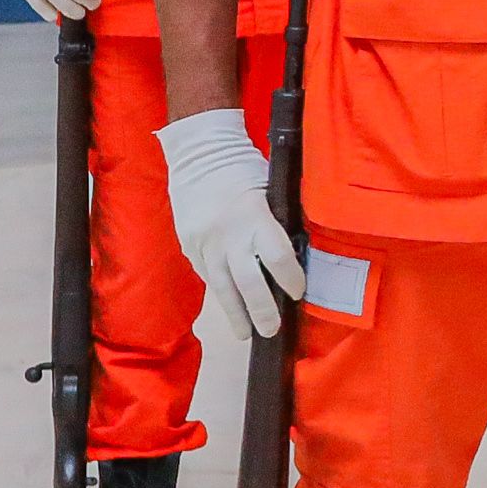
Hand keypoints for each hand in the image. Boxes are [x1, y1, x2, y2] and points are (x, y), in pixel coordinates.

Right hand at [158, 109, 302, 336]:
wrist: (198, 153)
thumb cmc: (243, 169)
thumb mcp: (270, 190)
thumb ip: (276, 223)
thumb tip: (293, 257)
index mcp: (254, 216)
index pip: (276, 256)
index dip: (290, 278)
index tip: (297, 292)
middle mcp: (228, 234)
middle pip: (247, 281)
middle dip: (261, 310)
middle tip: (271, 330)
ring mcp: (204, 242)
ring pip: (221, 286)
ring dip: (235, 312)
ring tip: (246, 333)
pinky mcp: (188, 244)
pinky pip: (206, 274)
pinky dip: (219, 291)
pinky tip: (229, 305)